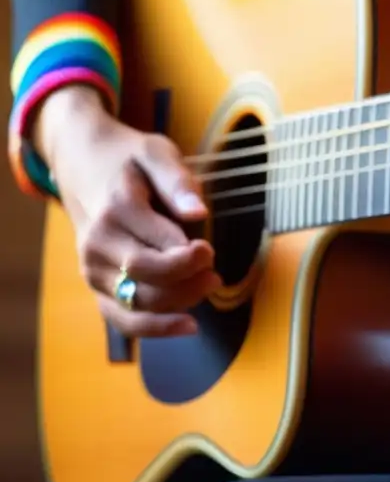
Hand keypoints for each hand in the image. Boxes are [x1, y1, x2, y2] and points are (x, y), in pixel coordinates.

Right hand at [36, 86, 220, 336]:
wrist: (82, 165)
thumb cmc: (129, 160)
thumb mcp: (156, 153)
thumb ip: (178, 182)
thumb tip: (199, 214)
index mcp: (116, 209)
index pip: (157, 247)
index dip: (191, 257)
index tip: (210, 250)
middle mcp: (98, 243)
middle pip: (147, 280)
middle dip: (188, 281)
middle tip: (214, 270)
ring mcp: (92, 268)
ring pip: (138, 304)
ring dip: (180, 303)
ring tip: (209, 284)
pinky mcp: (96, 285)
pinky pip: (122, 319)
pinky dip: (155, 328)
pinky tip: (188, 325)